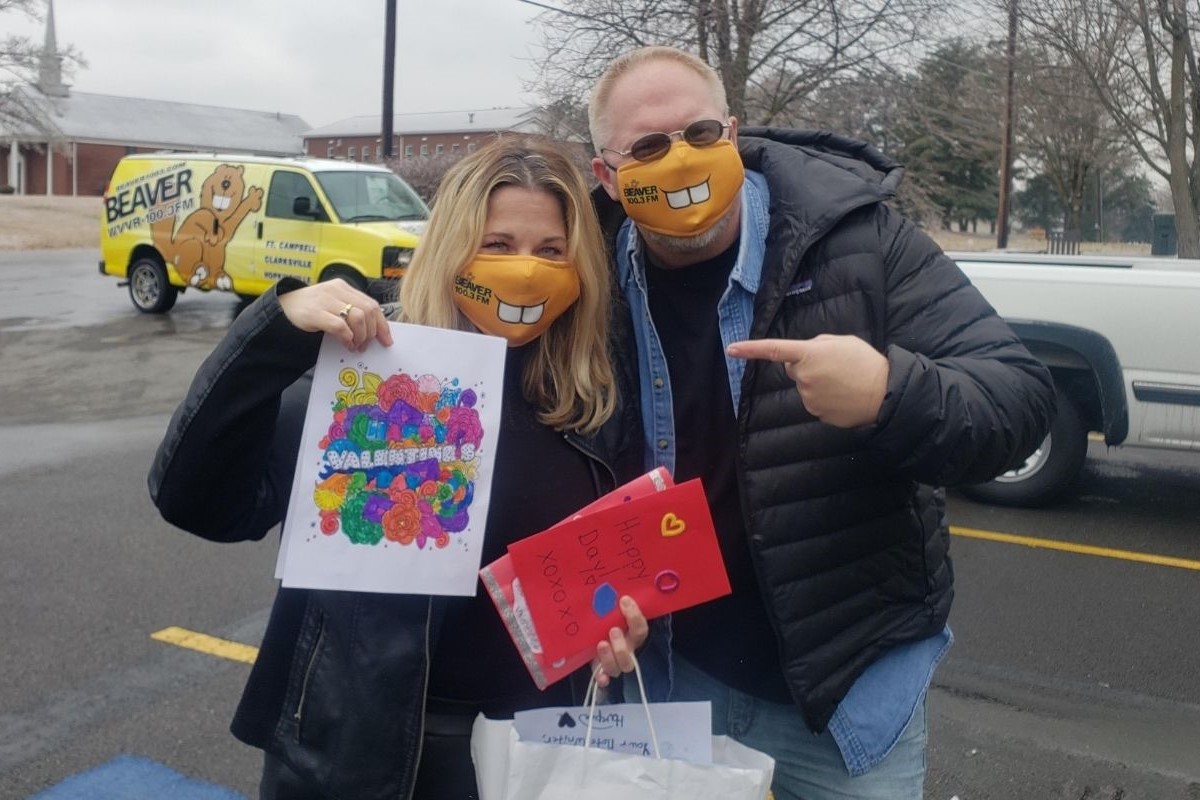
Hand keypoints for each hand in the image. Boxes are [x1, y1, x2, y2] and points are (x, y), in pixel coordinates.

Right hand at [277, 279, 393, 351]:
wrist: (282, 307)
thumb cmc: (311, 310)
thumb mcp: (334, 306)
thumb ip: (351, 313)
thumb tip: (374, 332)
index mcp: (344, 288)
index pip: (372, 304)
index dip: (382, 324)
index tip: (386, 340)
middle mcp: (336, 290)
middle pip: (368, 311)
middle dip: (371, 332)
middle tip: (365, 345)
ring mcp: (325, 300)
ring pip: (358, 317)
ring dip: (360, 336)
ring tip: (355, 346)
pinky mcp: (314, 312)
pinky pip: (340, 326)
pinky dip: (347, 337)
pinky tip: (345, 343)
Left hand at [592, 596, 647, 688]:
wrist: (595, 632)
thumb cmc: (606, 618)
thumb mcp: (611, 610)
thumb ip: (613, 601)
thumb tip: (612, 580)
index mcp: (632, 634)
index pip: (640, 628)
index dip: (634, 616)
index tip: (624, 600)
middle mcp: (627, 650)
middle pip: (631, 655)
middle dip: (622, 645)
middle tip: (612, 630)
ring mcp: (615, 662)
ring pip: (620, 667)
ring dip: (611, 657)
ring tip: (601, 644)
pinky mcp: (602, 670)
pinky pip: (605, 679)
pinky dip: (603, 679)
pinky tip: (600, 678)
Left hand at [727, 334, 888, 427]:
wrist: (885, 393)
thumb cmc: (865, 363)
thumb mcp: (842, 342)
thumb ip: (817, 345)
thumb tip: (803, 355)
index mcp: (809, 354)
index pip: (774, 350)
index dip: (750, 349)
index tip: (731, 350)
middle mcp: (804, 377)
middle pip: (794, 369)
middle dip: (806, 366)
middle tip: (833, 366)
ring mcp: (809, 397)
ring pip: (805, 387)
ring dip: (817, 383)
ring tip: (842, 381)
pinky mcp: (816, 413)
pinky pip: (814, 402)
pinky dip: (825, 398)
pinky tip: (842, 395)